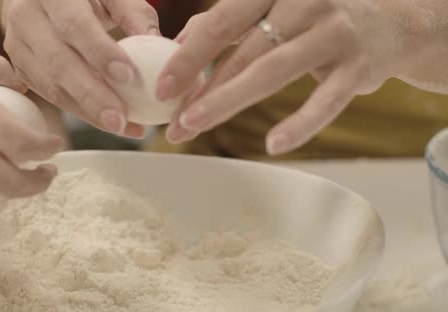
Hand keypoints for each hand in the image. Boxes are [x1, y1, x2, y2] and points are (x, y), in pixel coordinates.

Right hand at [1, 0, 159, 138]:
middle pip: (58, 63)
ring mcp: (17, 46)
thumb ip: (132, 13)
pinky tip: (110, 124)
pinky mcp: (21, 69)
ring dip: (87, 112)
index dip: (99, 52)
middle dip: (91, 95)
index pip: (74, 25)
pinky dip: (82, 114)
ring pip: (50, 86)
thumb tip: (156, 42)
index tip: (127, 76)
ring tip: (120, 127)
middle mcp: (26, 19)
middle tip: (120, 119)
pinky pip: (50, 97)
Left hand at [157, 0, 415, 154]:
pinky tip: (272, 145)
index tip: (162, 88)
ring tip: (195, 129)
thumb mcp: (272, 9)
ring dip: (229, 102)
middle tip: (173, 122)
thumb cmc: (315, 17)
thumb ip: (227, 22)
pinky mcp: (358, 66)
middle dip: (202, 89)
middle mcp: (305, 1)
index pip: (222, 21)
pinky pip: (326, 100)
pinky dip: (300, 124)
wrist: (391, 21)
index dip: (188, 56)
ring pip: (273, 71)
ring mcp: (334, 32)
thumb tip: (180, 44)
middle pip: (243, 49)